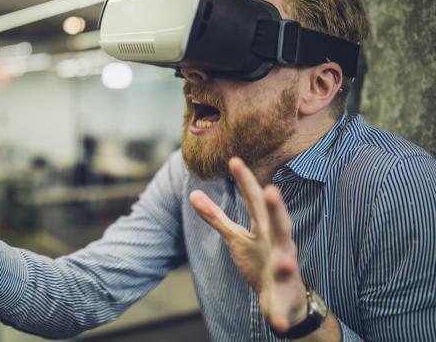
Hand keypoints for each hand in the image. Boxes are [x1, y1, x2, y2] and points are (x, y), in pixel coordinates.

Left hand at [190, 157, 306, 332]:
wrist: (285, 298)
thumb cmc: (260, 260)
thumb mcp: (235, 237)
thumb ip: (216, 217)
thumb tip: (192, 194)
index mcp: (264, 228)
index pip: (254, 201)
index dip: (245, 182)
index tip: (234, 160)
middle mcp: (278, 245)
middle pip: (279, 224)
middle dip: (277, 208)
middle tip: (272, 190)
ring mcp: (285, 270)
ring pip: (289, 263)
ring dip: (288, 261)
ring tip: (286, 260)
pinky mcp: (285, 296)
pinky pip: (283, 305)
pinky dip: (279, 313)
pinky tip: (275, 321)